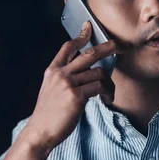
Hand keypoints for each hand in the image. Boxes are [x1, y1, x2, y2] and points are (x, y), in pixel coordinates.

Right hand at [23, 21, 123, 153]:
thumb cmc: (48, 114)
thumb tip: (87, 72)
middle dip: (107, 47)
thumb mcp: (50, 90)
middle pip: (89, 54)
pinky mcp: (76, 96)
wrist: (40, 131)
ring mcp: (68, 84)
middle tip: (118, 47)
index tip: (88, 27)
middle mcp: (60, 74)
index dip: (80, 36)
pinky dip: (107, 93)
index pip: (68, 47)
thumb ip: (64, 78)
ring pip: (99, 73)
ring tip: (108, 94)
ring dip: (109, 83)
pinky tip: (107, 100)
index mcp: (52, 70)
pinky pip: (100, 87)